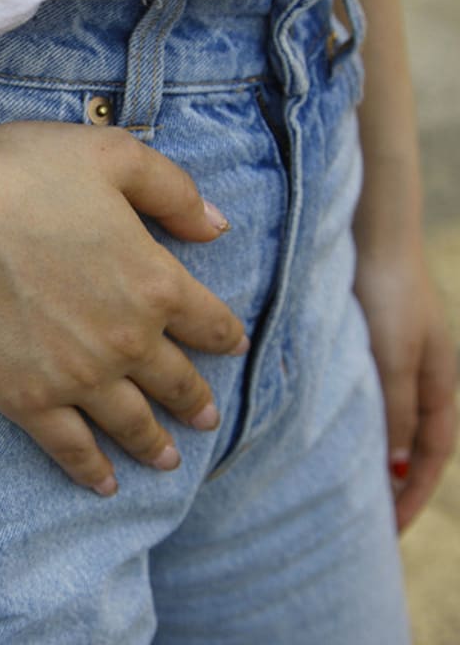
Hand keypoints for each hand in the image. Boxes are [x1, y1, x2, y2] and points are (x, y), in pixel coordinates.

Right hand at [0, 121, 246, 494]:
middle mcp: (128, 340)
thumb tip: (219, 227)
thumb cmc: (27, 175)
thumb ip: (175, 192)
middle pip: (176, 381)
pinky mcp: (28, 399)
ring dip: (155, 443)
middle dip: (197, 400)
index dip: (225, 334)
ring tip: (169, 460)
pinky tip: (106, 484)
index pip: (207, 320)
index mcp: (155, 282)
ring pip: (131, 422)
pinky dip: (92, 469)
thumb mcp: (115, 157)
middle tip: (207, 419)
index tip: (233, 346)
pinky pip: (70, 447)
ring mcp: (79, 377)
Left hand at [355, 252, 457, 530]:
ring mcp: (394, 359)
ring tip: (342, 483)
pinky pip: (365, 394)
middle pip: (411, 444)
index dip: (413, 496)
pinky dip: (355, 420)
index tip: (386, 531)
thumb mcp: (395, 356)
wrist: (372, 235)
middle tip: (363, 517)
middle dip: (395, 483)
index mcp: (437, 385)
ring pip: (386, 420)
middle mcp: (418, 376)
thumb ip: (398, 408)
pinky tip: (328, 428)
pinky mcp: (366, 342)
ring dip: (372, 453)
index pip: (431, 456)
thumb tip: (401, 465)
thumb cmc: (389, 293)